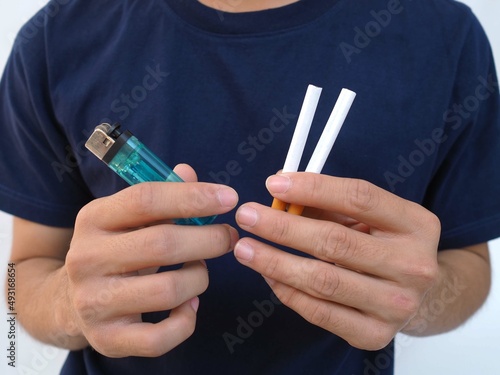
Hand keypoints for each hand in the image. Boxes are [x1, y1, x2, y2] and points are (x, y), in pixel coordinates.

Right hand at [64, 164, 238, 356]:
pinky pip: (161, 337)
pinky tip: (190, 305)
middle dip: (209, 239)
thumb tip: (189, 173)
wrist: (69, 301)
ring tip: (201, 270)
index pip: (146, 199)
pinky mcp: (106, 338)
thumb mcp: (127, 218)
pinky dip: (186, 321)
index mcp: (93, 218)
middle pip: (163, 244)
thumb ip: (160, 195)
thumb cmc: (114, 250)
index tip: (229, 198)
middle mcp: (86, 258)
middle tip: (228, 237)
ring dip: (199, 278)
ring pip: (168, 290)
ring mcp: (94, 301)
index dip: (193, 196)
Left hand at [234, 172, 439, 349]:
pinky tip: (268, 274)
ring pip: (322, 280)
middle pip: (336, 242)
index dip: (313, 189)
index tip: (274, 184)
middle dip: (282, 227)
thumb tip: (279, 191)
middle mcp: (414, 266)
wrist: (416, 297)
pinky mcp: (375, 335)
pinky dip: (287, 291)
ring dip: (275, 262)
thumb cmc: (382, 245)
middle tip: (247, 216)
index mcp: (416, 224)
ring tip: (245, 248)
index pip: (360, 198)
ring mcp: (397, 305)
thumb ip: (330, 203)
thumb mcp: (369, 217)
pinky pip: (318, 312)